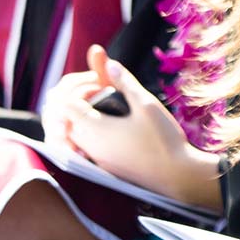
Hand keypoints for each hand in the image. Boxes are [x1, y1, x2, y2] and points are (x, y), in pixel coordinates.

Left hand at [45, 45, 216, 203]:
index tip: (102, 85)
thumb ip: (125, 82)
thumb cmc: (161, 138)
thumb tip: (110, 65)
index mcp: (92, 127)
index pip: (65, 103)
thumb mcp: (146, 104)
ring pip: (73, 132)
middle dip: (78, 99)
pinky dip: (90, 131)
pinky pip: (84, 145)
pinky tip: (112, 126)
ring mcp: (94, 157)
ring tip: (107, 106)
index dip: (79, 88)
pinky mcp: (103, 166)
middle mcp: (86, 144)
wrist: (175, 175)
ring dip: (83, 116)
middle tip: (102, 90)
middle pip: (64, 118)